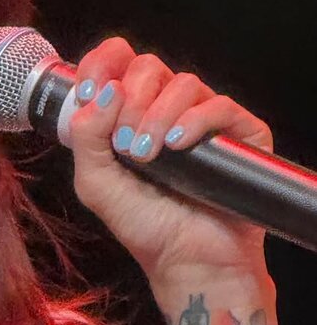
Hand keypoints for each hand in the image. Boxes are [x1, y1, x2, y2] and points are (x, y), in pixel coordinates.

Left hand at [69, 37, 271, 287]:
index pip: (118, 63)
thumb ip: (85, 136)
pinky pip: (219, 105)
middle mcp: (166, 109)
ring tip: (147, 155)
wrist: (185, 261)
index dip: (102, 64)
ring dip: (157, 115)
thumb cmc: (143, 225)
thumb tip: (105, 91)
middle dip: (129, 102)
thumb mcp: (95, 183)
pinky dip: (193, 121)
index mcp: (130, 114)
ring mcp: (204, 119)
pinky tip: (176, 145)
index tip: (89, 92)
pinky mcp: (239, 133)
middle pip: (148, 67)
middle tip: (125, 143)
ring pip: (183, 82)